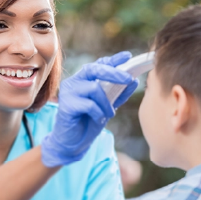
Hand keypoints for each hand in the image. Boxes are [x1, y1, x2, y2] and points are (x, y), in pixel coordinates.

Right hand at [41, 51, 138, 166]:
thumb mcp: (107, 105)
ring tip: (109, 113)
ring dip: (106, 102)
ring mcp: (68, 92)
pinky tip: (99, 118)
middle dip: (114, 73)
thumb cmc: (89, 122)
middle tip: (129, 79)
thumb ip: (119, 93)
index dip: (113, 60)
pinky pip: (89, 104)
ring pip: (94, 88)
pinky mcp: (66, 105)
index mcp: (84, 79)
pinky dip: (99, 112)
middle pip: (95, 69)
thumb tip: (134, 81)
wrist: (73, 143)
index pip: (99, 64)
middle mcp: (74, 82)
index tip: (128, 56)